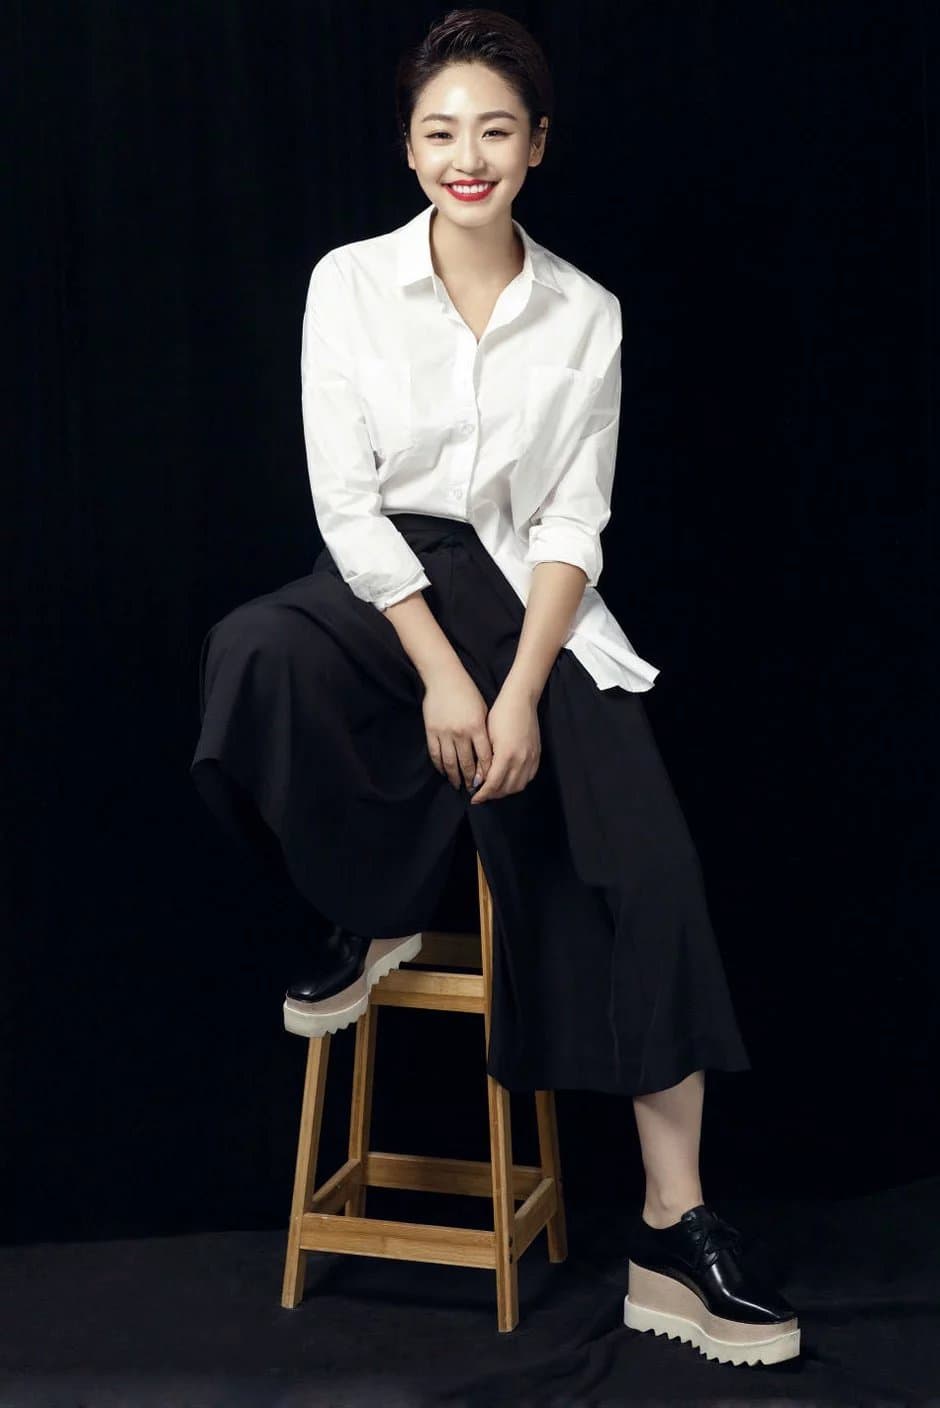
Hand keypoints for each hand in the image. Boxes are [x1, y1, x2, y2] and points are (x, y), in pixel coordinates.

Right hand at [421, 663, 493, 791]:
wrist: (443, 678)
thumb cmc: (467, 692)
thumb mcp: (482, 711)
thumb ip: (485, 733)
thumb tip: (487, 755)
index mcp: (477, 727)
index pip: (485, 757)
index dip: (487, 772)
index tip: (489, 783)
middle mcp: (461, 733)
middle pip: (467, 763)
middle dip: (471, 779)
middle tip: (474, 790)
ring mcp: (444, 733)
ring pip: (450, 763)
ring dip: (455, 777)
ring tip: (459, 785)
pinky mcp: (431, 731)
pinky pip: (435, 754)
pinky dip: (440, 766)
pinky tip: (444, 772)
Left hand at [469, 681, 540, 804]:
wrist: (521, 700)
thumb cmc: (500, 714)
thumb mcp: (487, 737)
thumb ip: (484, 761)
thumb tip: (478, 780)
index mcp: (506, 755)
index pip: (493, 784)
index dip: (483, 794)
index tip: (474, 798)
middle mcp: (521, 760)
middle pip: (506, 788)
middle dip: (492, 795)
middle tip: (481, 794)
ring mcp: (531, 758)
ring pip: (518, 786)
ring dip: (505, 791)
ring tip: (494, 789)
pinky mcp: (536, 755)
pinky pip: (528, 777)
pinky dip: (517, 783)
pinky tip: (509, 780)